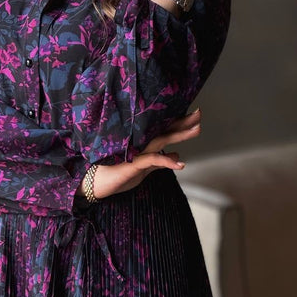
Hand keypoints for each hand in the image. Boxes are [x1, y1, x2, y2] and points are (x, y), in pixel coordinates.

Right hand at [77, 109, 201, 200]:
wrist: (97, 183)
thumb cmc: (119, 175)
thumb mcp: (144, 169)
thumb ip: (160, 162)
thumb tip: (178, 155)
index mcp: (145, 144)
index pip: (165, 131)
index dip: (180, 123)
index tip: (195, 116)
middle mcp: (142, 143)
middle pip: (165, 130)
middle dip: (183, 122)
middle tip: (199, 113)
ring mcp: (138, 151)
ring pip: (162, 139)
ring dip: (180, 135)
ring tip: (196, 130)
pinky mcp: (134, 163)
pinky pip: (153, 160)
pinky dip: (167, 161)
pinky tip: (180, 164)